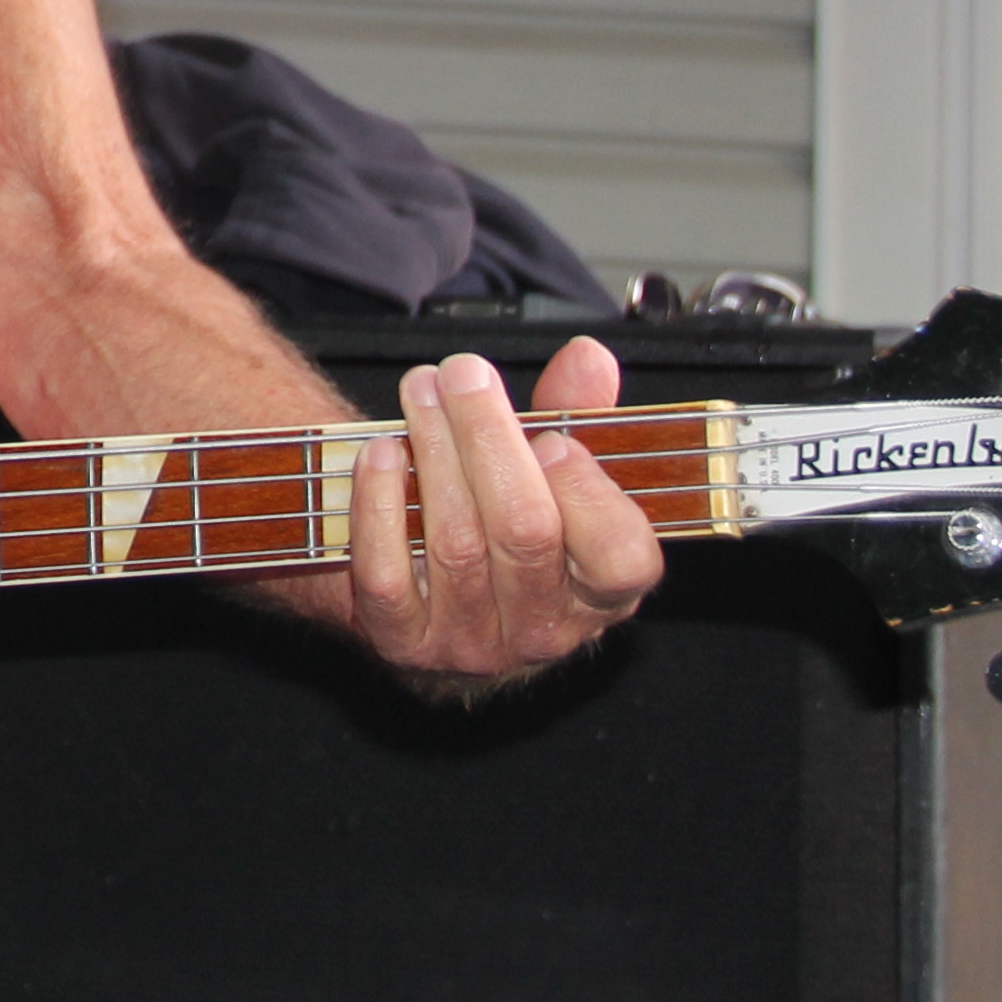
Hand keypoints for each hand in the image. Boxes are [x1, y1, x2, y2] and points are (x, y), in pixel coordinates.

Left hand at [345, 338, 662, 689]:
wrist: (437, 599)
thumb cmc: (512, 522)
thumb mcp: (558, 476)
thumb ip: (580, 416)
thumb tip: (588, 357)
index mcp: (603, 592)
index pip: (622, 558)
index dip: (587, 493)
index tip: (550, 436)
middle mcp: (545, 628)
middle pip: (524, 532)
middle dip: (488, 439)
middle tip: (462, 373)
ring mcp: (473, 643)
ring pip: (456, 545)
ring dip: (434, 454)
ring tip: (421, 390)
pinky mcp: (405, 644)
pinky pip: (387, 577)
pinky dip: (379, 507)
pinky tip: (380, 453)